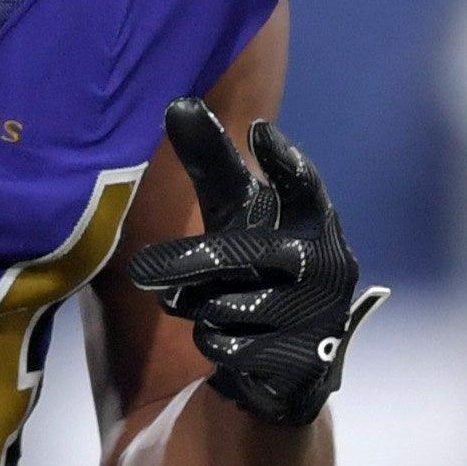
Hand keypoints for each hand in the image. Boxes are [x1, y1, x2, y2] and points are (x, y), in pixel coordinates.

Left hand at [122, 101, 385, 429]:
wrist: (289, 363)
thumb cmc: (258, 268)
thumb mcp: (236, 216)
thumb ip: (213, 166)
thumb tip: (178, 102)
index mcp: (314, 222)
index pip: (305, 185)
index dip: (285, 161)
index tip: (259, 133)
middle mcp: (327, 265)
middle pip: (237, 254)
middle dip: (183, 263)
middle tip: (139, 269)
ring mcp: (317, 316)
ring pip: (222, 305)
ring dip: (200, 307)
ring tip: (215, 307)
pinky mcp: (300, 361)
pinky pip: (224, 345)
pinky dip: (211, 342)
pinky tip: (228, 341)